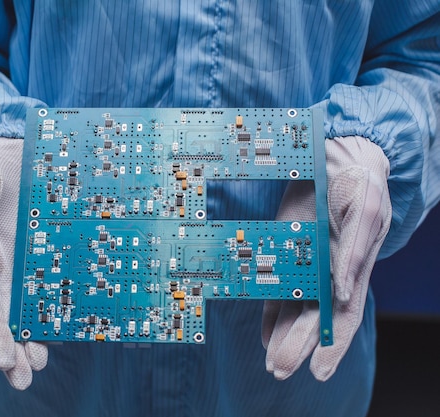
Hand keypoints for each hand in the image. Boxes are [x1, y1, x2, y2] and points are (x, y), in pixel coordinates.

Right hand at [0, 137, 46, 389]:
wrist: (7, 143)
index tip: (6, 362)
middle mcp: (8, 262)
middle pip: (11, 312)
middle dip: (16, 347)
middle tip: (28, 376)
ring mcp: (32, 253)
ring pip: (37, 299)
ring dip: (40, 331)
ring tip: (44, 361)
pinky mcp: (54, 239)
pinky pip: (62, 270)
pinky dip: (67, 296)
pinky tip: (76, 318)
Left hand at [262, 136, 390, 380]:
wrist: (336, 155)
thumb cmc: (358, 182)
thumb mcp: (364, 209)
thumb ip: (353, 251)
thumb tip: (341, 291)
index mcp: (353, 266)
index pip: (344, 315)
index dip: (333, 345)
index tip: (318, 370)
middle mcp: (329, 271)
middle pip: (314, 317)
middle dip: (298, 345)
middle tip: (280, 369)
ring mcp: (305, 261)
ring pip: (294, 305)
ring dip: (282, 334)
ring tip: (271, 360)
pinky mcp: (285, 248)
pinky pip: (276, 283)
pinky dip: (269, 308)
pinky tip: (263, 331)